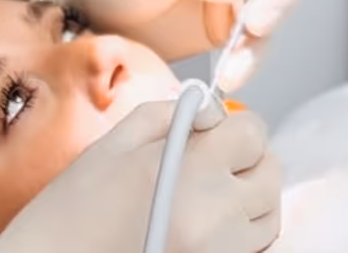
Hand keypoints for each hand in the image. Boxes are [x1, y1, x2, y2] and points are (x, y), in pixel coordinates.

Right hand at [0, 102, 281, 252]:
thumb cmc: (76, 206)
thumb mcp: (116, 142)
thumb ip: (167, 114)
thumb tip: (206, 108)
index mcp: (192, 170)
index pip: (253, 134)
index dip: (237, 126)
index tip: (217, 131)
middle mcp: (218, 215)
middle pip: (271, 176)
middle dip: (249, 160)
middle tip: (216, 159)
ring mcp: (222, 252)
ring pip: (269, 216)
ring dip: (250, 197)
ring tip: (211, 193)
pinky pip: (252, 248)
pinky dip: (241, 232)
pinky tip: (206, 223)